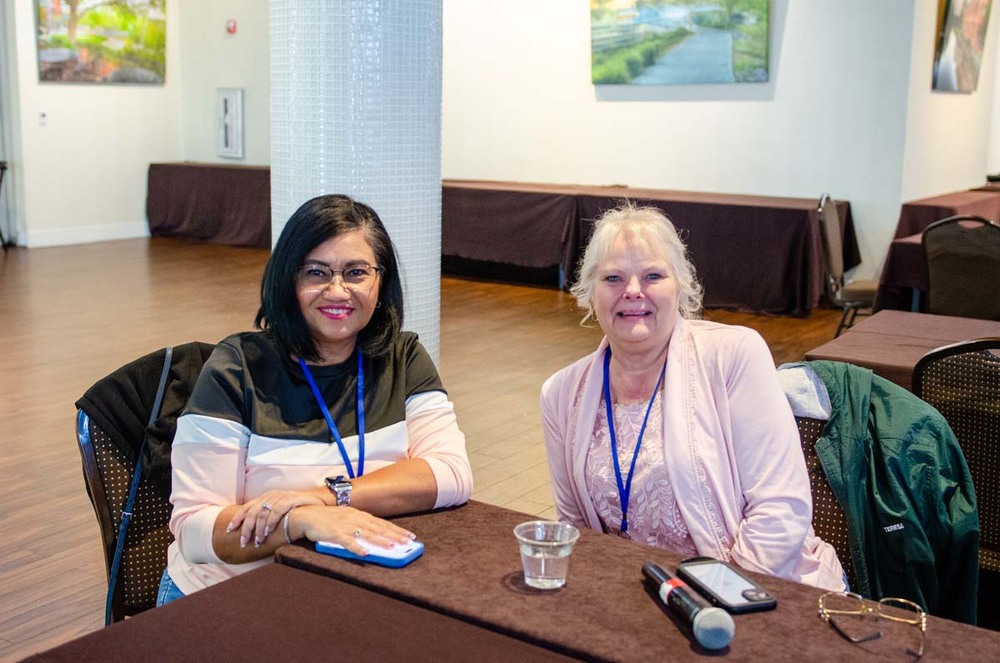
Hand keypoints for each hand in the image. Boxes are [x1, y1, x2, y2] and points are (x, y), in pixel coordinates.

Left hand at [228, 490, 325, 547]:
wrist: (318, 501)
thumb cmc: (297, 510)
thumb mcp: (279, 511)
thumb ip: (267, 518)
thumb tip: (253, 532)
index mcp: (266, 497)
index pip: (247, 507)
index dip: (237, 518)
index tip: (229, 530)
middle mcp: (271, 495)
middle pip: (252, 511)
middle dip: (246, 528)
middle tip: (244, 542)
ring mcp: (281, 496)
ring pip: (263, 512)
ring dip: (259, 528)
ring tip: (258, 541)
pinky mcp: (291, 499)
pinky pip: (277, 510)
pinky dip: (271, 521)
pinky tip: (269, 531)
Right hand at [290, 505, 415, 555]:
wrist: (307, 514)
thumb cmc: (328, 518)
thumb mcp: (347, 518)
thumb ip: (360, 525)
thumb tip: (375, 536)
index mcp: (359, 515)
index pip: (382, 523)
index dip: (397, 530)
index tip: (409, 536)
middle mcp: (355, 519)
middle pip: (379, 528)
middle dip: (395, 535)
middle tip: (408, 542)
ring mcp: (346, 526)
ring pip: (367, 534)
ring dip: (381, 540)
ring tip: (393, 546)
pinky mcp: (335, 534)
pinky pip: (348, 542)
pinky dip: (357, 547)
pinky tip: (365, 554)